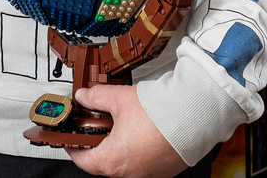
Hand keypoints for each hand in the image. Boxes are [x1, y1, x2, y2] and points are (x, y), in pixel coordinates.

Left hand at [67, 85, 187, 177]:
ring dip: (120, 148)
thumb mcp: (119, 99)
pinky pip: (143, 164)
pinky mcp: (163, 171)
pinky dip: (139, 151)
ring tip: (123, 126)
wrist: (193, 117)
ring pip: (124, 163)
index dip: (74, 147)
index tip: (72, 139)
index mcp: (113, 160)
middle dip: (98, 144)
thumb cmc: (160, 113)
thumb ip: (96, 97)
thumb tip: (84, 96)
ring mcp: (147, 174)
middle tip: (96, 128)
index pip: (82, 160)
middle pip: (103, 162)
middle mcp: (129, 173)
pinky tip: (143, 133)